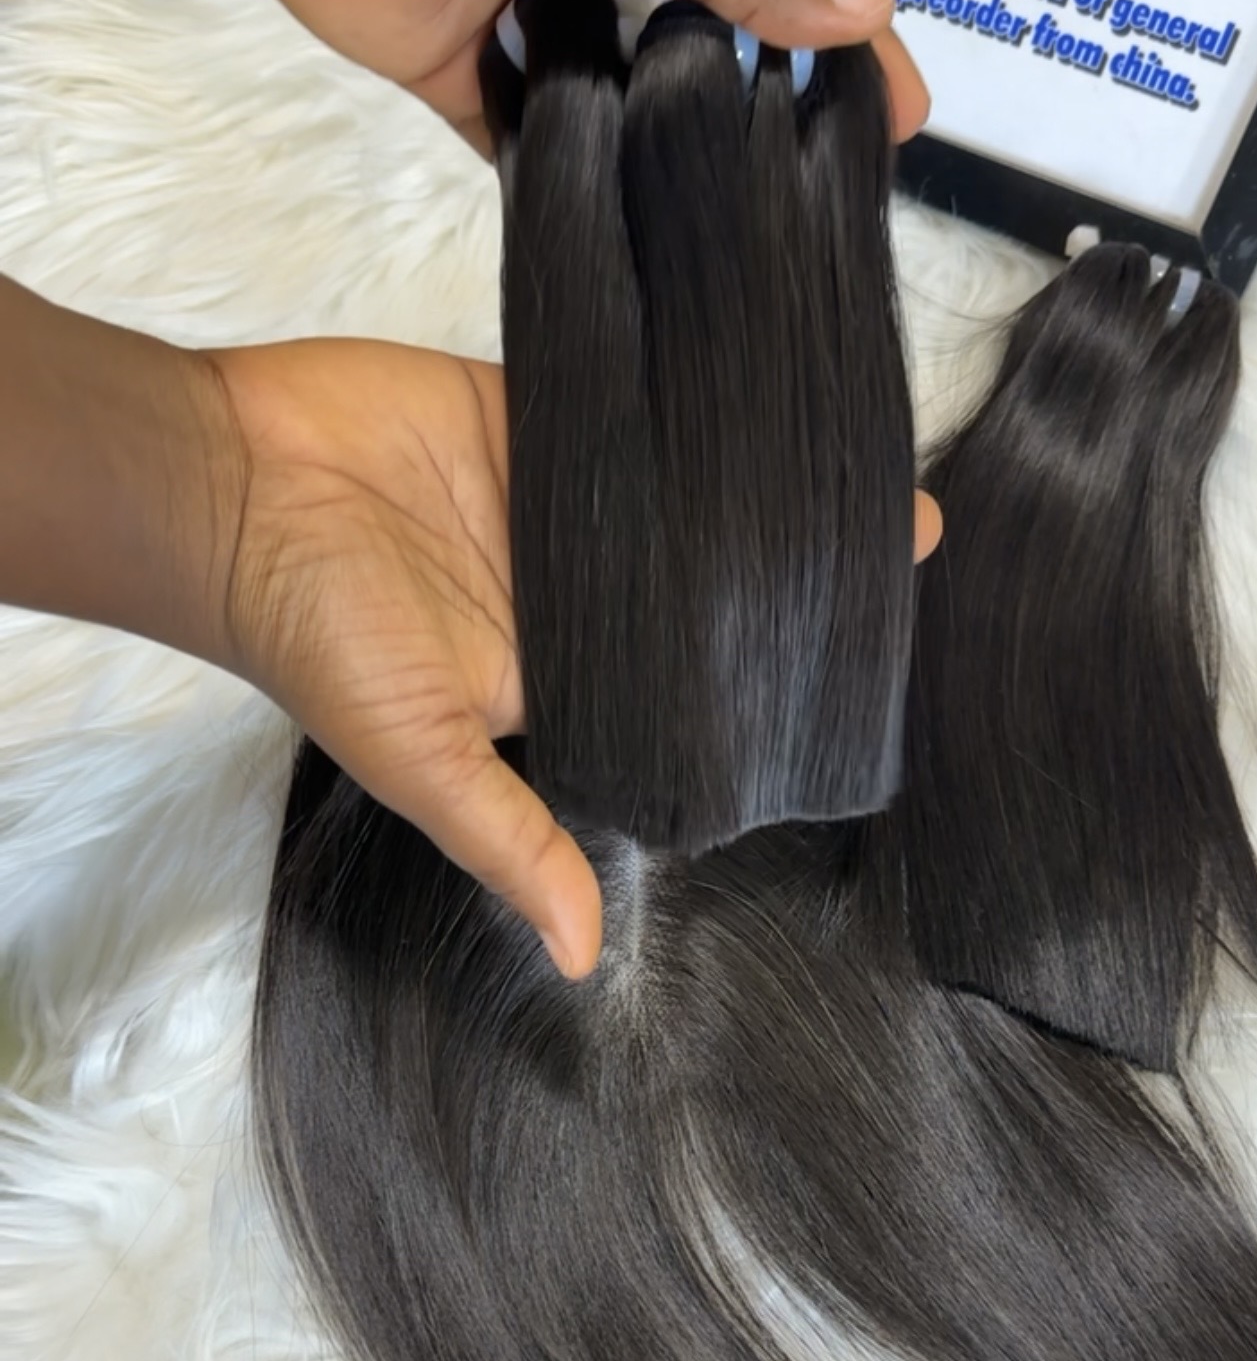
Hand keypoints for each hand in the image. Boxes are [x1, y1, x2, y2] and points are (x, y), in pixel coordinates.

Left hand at [34, 0, 927, 152]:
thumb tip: (863, 14)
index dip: (842, 42)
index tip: (900, 120)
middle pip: (701, 53)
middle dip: (752, 119)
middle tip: (810, 207)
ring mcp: (537, 15)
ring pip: (620, 108)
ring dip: (658, 159)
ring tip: (724, 242)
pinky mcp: (463, 71)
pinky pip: (527, 145)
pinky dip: (561, 184)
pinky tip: (613, 240)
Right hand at [206, 340, 940, 980]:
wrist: (231, 484)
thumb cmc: (316, 632)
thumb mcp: (421, 757)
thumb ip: (508, 839)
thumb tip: (584, 958)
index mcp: (562, 681)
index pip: (687, 686)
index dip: (765, 680)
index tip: (863, 669)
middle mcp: (577, 595)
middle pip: (708, 585)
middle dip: (799, 574)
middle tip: (920, 547)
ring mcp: (564, 501)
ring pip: (691, 495)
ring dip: (767, 487)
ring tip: (884, 472)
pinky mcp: (540, 412)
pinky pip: (638, 410)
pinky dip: (697, 408)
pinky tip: (778, 402)